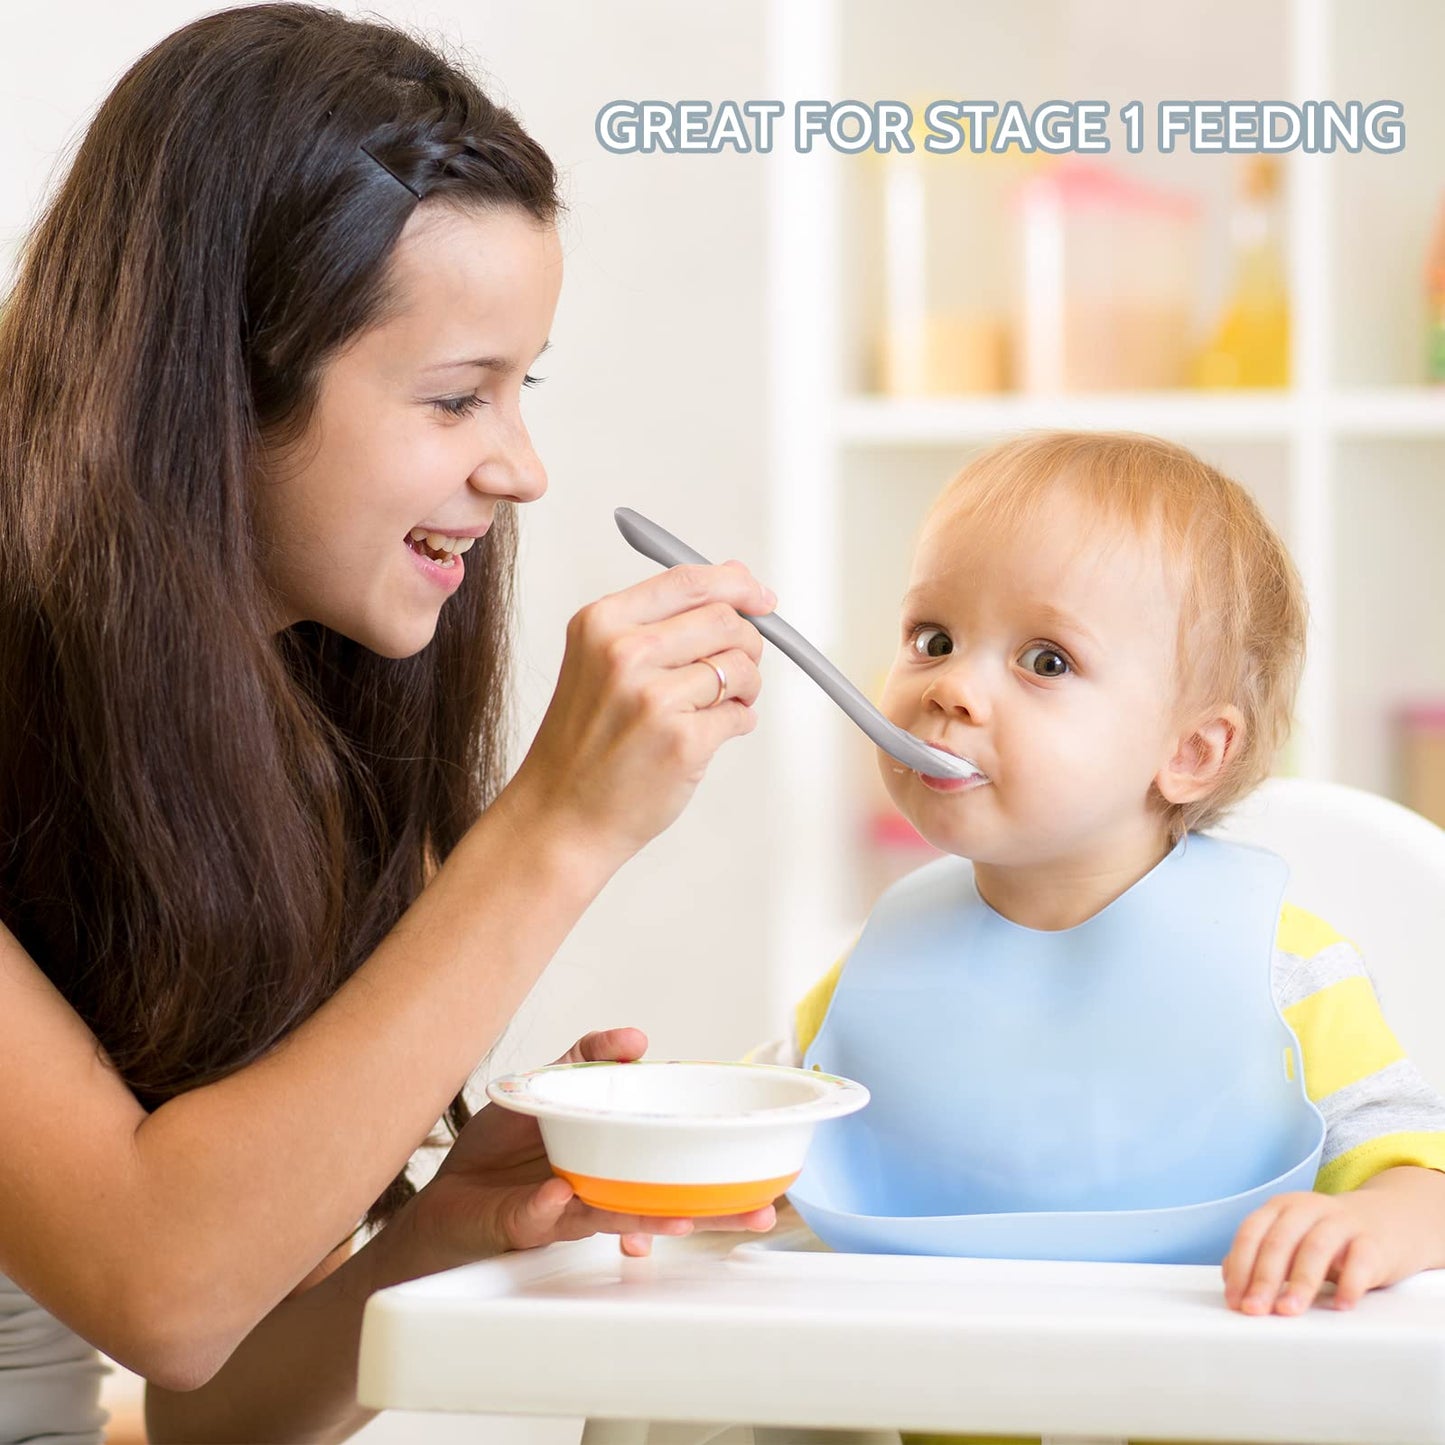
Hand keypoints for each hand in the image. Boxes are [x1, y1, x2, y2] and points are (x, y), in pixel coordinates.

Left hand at [407, 1028, 776, 1263]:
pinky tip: (557, 1195)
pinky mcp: (527, 1222)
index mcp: (617, 1153)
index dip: (718, 1157)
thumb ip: (589, 1056)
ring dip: (653, 1219)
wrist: (447, 1192)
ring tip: (686, 1221)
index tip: (758, 1152)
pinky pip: (540, 1215)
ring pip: (620, 1217)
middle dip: (717, 1210)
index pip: (676, 1154)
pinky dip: (547, 1207)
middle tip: (758, 1214)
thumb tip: (637, 1037)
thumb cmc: (504, 1147)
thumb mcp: (549, 1083)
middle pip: (670, 1200)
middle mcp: (605, 1187)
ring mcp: (570, 1208)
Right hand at [511, 562, 773, 865]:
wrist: (561, 815)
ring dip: (744, 687)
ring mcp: (653, 698)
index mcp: (601, 623)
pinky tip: (704, 737)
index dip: (736, 585)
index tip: (762, 599)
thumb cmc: (586, 742)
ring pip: (740, 666)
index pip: (689, 580)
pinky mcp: (682, 741)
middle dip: (745, 644)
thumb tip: (738, 576)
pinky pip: (741, 715)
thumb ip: (667, 617)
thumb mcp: (603, 662)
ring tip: (716, 707)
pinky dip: (736, 724)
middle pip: (724, 619)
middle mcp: (624, 653)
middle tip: (733, 671)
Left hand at [1222, 1189, 1399, 1313]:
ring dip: (1300, 1282)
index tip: (1235, 1300)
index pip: (1251, 1233)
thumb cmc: (1328, 1239)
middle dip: (1264, 1278)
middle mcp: (1308, 1208)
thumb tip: (1233, 1280)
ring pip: (1316, 1248)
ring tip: (1289, 1311)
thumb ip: (1261, 1255)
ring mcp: (1342, 1222)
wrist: (1387, 1221)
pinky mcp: (1374, 1241)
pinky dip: (1349, 1283)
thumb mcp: (1291, 1240)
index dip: (1240, 1266)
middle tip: (1256, 1310)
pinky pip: (1360, 1260)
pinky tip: (1341, 1305)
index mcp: (1281, 1208)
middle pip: (1279, 1241)